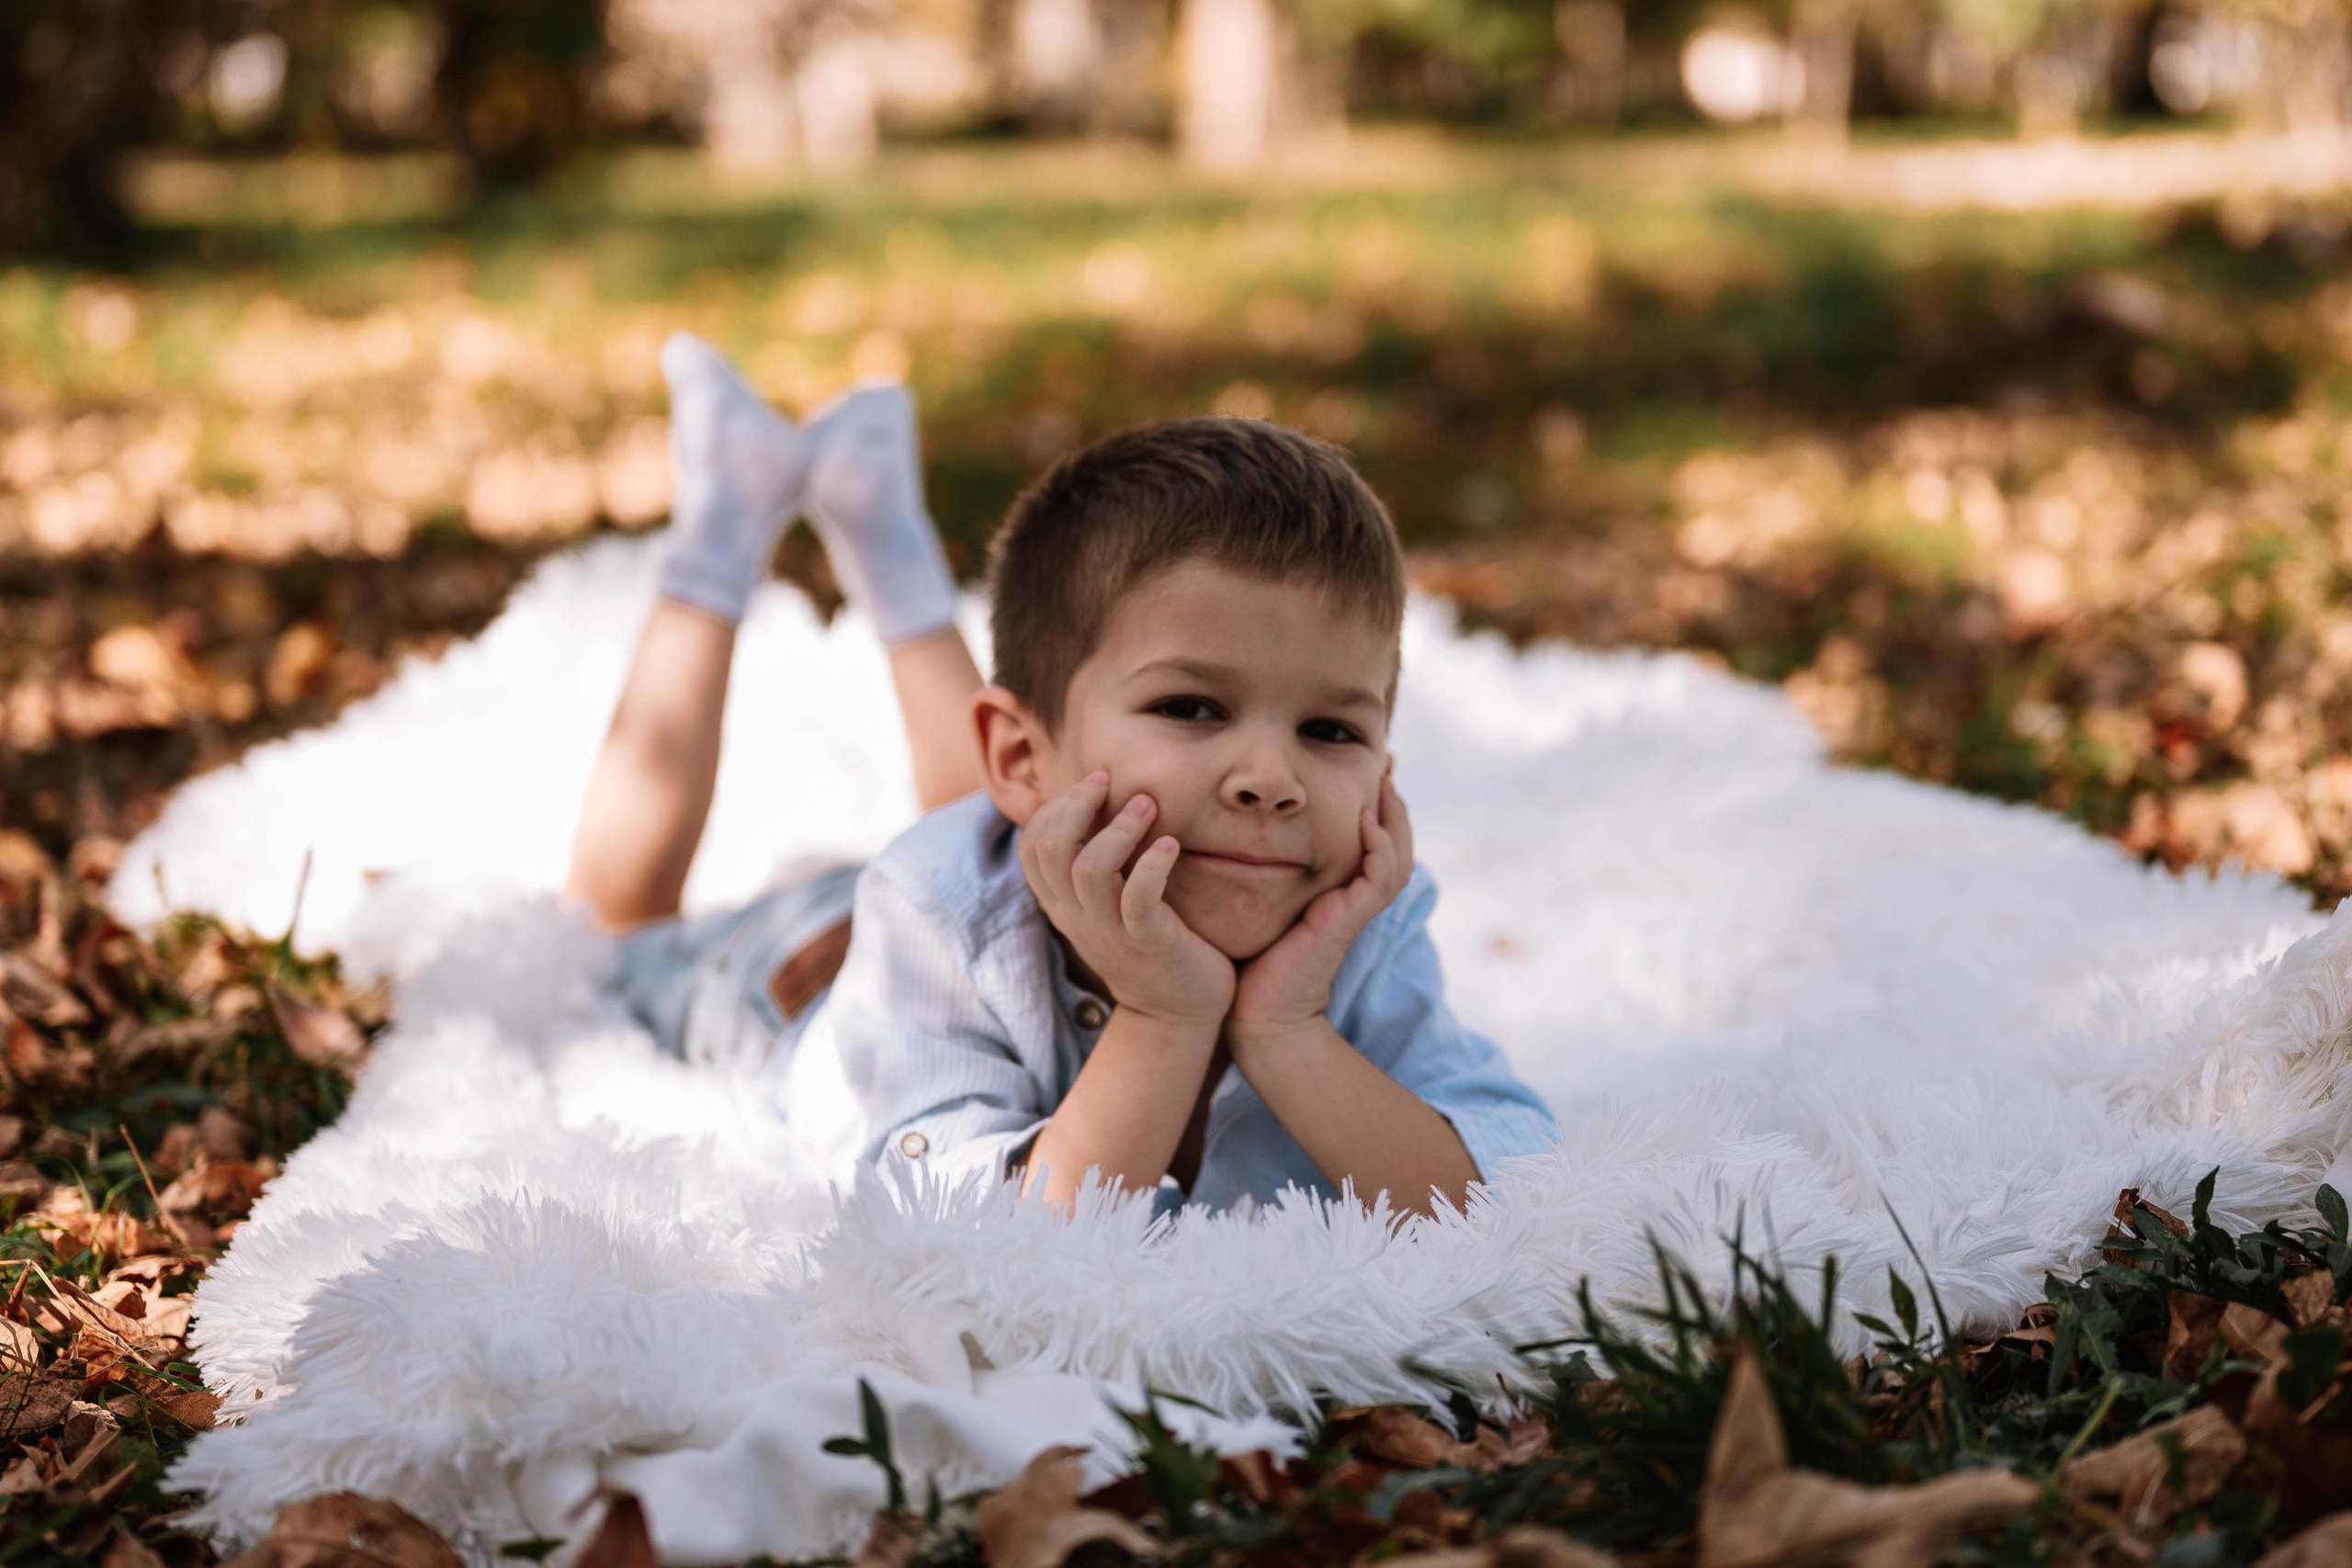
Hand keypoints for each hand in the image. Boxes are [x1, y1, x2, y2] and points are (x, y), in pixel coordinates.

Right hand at [1018, 773, 1235, 1029]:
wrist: (1177, 1014)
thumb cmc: (1149, 943)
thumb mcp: (1109, 905)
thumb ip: (1095, 865)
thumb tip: (1098, 804)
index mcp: (1063, 904)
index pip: (1031, 847)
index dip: (1054, 808)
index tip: (1092, 786)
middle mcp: (1078, 916)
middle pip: (1052, 850)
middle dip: (1077, 805)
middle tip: (1109, 781)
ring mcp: (1111, 932)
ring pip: (1090, 870)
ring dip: (1118, 829)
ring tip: (1147, 804)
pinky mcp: (1149, 944)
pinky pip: (1138, 899)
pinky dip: (1153, 865)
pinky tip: (1170, 845)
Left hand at [1229, 776, 1413, 1061]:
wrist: (1257, 1014)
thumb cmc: (1251, 960)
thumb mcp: (1259, 903)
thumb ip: (1260, 870)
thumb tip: (1234, 831)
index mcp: (1339, 892)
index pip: (1371, 841)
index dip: (1374, 806)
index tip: (1365, 766)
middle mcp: (1353, 898)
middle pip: (1396, 842)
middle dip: (1394, 802)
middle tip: (1388, 762)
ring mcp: (1354, 910)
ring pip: (1396, 856)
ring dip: (1394, 816)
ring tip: (1383, 780)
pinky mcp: (1347, 921)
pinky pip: (1378, 878)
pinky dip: (1377, 847)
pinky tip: (1363, 819)